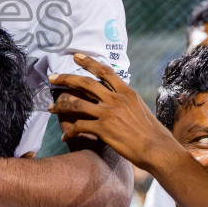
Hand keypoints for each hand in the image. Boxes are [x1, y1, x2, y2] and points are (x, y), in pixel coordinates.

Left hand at [51, 54, 173, 171]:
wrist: (157, 150)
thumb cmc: (153, 134)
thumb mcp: (141, 109)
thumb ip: (127, 102)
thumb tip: (120, 100)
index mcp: (127, 92)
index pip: (105, 71)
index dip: (89, 62)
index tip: (76, 56)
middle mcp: (116, 99)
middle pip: (85, 83)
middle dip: (66, 78)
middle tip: (52, 77)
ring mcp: (108, 113)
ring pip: (77, 103)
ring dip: (60, 105)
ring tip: (50, 108)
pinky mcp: (103, 128)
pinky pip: (79, 126)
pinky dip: (69, 132)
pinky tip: (65, 138)